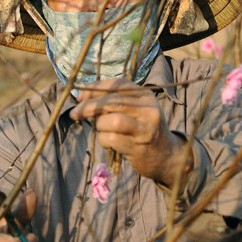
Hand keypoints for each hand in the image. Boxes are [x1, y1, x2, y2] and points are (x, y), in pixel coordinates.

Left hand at [70, 78, 192, 186]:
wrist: (167, 156)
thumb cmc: (143, 130)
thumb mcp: (134, 110)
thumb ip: (113, 101)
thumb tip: (80, 97)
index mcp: (145, 95)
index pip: (117, 84)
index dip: (95, 88)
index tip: (80, 97)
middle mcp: (148, 108)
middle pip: (112, 102)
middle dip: (88, 107)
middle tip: (75, 114)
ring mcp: (145, 128)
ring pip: (110, 120)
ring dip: (99, 125)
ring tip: (102, 130)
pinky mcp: (139, 146)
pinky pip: (111, 139)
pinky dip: (103, 140)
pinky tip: (108, 143)